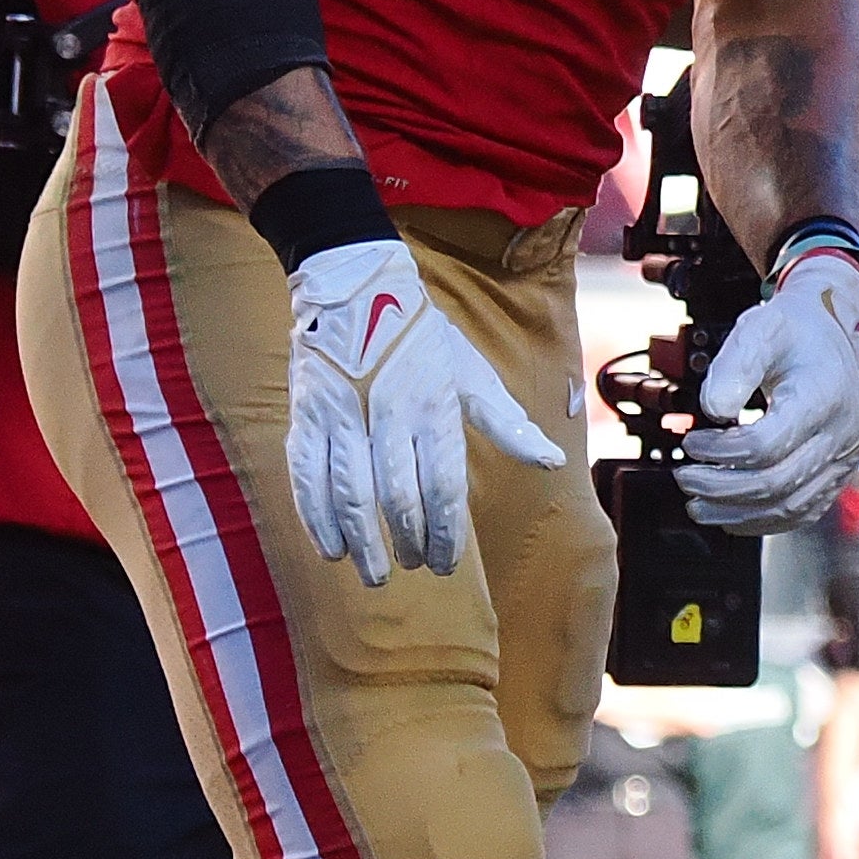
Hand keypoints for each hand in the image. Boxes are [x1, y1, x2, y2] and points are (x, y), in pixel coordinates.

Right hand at [282, 238, 562, 580]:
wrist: (355, 284)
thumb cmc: (423, 337)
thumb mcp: (471, 373)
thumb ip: (508, 423)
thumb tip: (552, 462)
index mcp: (434, 406)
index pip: (442, 486)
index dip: (444, 534)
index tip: (446, 565)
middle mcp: (388, 412)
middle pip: (396, 497)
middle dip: (407, 542)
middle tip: (416, 567)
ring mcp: (342, 414)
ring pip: (349, 493)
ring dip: (362, 542)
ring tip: (374, 574)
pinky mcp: (306, 414)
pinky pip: (306, 476)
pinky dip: (316, 518)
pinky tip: (330, 547)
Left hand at [673, 240, 858, 533]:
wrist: (837, 334)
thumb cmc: (796, 332)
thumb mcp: (760, 328)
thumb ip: (734, 365)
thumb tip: (713, 410)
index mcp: (823, 397)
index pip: (766, 444)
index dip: (720, 451)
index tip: (692, 441)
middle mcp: (841, 434)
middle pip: (775, 482)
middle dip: (720, 486)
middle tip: (684, 476)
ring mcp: (843, 458)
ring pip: (788, 506)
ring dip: (736, 511)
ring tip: (697, 503)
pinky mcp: (837, 473)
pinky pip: (801, 512)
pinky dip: (762, 520)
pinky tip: (731, 515)